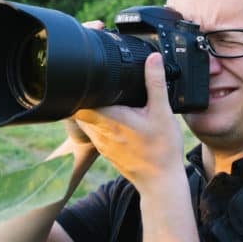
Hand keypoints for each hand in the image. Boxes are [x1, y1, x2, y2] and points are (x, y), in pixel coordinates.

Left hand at [73, 53, 185, 192]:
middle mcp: (100, 132)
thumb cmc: (162, 150)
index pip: (79, 101)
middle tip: (100, 85)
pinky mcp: (104, 151)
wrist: (161, 183)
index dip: (80, 88)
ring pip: (85, 121)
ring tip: (106, 99)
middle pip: (79, 109)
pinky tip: (113, 118)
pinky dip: (98, 122)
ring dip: (91, 109)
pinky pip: (93, 131)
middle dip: (86, 96)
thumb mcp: (162, 112)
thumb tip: (153, 58)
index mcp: (110, 119)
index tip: (89, 78)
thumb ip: (155, 83)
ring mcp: (100, 143)